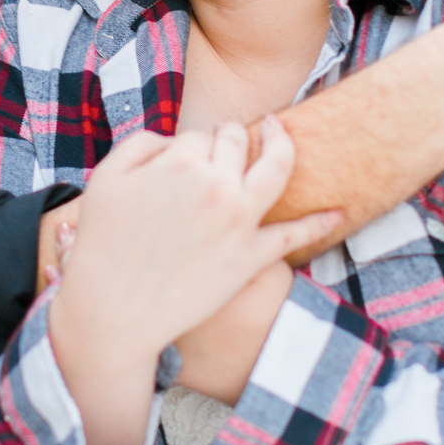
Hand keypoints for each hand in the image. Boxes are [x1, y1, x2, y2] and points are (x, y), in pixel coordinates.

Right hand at [48, 117, 340, 444]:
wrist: (114, 312)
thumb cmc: (104, 245)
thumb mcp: (107, 178)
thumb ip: (144, 145)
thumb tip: (180, 142)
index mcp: (181, 161)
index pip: (197, 136)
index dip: (188, 147)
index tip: (178, 163)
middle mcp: (218, 185)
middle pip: (235, 142)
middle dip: (229, 136)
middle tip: (223, 141)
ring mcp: (240, 221)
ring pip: (276, 167)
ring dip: (283, 143)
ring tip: (282, 132)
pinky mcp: (251, 257)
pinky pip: (294, 234)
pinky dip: (319, 222)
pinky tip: (339, 212)